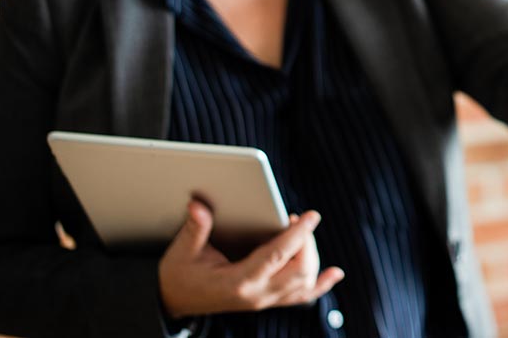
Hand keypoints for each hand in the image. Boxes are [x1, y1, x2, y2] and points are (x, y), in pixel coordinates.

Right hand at [159, 200, 343, 317]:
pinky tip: (334, 273)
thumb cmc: (179, 274)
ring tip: (303, 233)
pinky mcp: (267, 301)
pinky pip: (301, 297)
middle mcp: (257, 294)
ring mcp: (264, 300)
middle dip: (306, 242)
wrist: (174, 302)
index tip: (310, 215)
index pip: (277, 257)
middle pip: (300, 270)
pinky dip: (320, 285)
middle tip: (297, 220)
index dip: (297, 235)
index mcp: (238, 281)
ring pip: (304, 283)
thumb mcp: (182, 251)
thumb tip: (199, 205)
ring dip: (312, 257)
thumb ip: (194, 229)